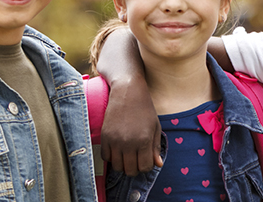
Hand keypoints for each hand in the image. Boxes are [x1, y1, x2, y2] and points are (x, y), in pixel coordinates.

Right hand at [95, 28, 163, 175]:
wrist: (127, 91)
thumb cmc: (144, 109)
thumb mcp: (155, 127)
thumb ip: (155, 147)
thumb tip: (158, 165)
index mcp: (144, 140)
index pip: (145, 167)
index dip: (146, 166)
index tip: (145, 159)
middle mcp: (129, 143)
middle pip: (130, 170)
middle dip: (134, 168)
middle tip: (136, 159)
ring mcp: (115, 140)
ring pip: (117, 166)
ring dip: (123, 164)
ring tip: (127, 155)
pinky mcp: (104, 136)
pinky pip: (106, 157)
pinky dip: (111, 157)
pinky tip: (117, 149)